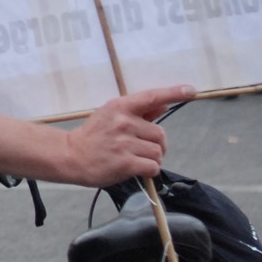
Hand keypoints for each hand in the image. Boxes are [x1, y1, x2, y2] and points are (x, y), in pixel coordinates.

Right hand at [58, 85, 193, 186]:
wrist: (70, 156)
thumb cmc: (92, 136)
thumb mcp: (110, 116)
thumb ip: (138, 112)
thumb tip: (163, 105)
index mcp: (120, 107)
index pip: (151, 97)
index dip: (173, 93)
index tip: (191, 90)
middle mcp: (124, 122)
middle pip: (160, 134)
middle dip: (157, 145)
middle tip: (143, 149)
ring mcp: (125, 143)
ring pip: (158, 152)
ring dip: (152, 159)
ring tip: (135, 159)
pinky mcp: (126, 163)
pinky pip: (152, 167)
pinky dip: (149, 171)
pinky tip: (137, 169)